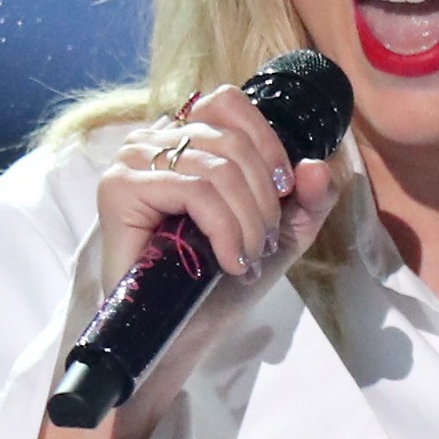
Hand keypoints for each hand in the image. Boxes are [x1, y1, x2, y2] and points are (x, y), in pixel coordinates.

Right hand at [29, 88, 340, 438]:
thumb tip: (319, 165)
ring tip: (246, 259)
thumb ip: (306, 200)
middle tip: (262, 245)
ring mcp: (132, 161)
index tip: (282, 195)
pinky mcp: (119, 188)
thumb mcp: (278, 236)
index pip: (229, 102)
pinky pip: (194, 190)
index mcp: (185, 138)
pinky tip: (228, 260)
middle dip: (264, 200)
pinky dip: (225, 229)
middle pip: (232, 141)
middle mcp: (153, 140)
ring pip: (219, 168)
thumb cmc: (217, 284)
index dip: (267, 145)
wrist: (179, 335)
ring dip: (247, 222)